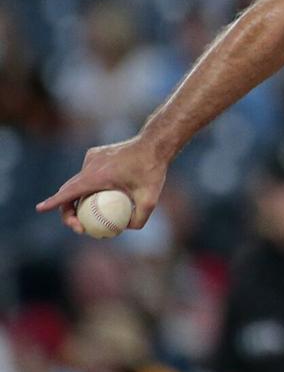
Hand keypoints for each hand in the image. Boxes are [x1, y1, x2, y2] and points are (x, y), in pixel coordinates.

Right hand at [35, 135, 167, 233]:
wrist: (155, 143)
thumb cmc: (153, 170)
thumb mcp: (151, 199)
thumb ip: (139, 219)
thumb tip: (123, 228)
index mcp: (96, 176)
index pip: (68, 192)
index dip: (53, 202)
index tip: (40, 209)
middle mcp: (90, 165)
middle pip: (70, 190)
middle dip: (68, 212)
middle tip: (81, 228)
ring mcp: (91, 158)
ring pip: (79, 182)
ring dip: (80, 199)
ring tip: (95, 213)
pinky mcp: (95, 154)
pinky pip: (89, 173)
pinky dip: (91, 185)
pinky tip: (111, 190)